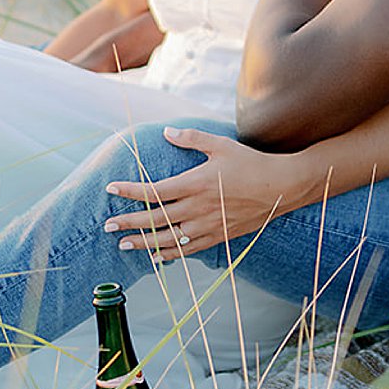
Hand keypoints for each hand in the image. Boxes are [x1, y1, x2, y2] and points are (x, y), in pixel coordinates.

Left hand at [102, 127, 298, 258]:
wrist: (281, 188)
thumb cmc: (250, 163)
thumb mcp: (221, 145)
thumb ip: (191, 139)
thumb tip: (167, 132)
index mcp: (196, 184)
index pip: (154, 191)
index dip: (130, 191)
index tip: (111, 189)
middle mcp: (198, 208)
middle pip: (156, 219)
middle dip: (129, 222)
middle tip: (108, 225)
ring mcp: (208, 226)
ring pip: (168, 239)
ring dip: (144, 242)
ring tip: (124, 244)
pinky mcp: (218, 237)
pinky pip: (188, 249)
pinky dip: (170, 254)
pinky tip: (156, 256)